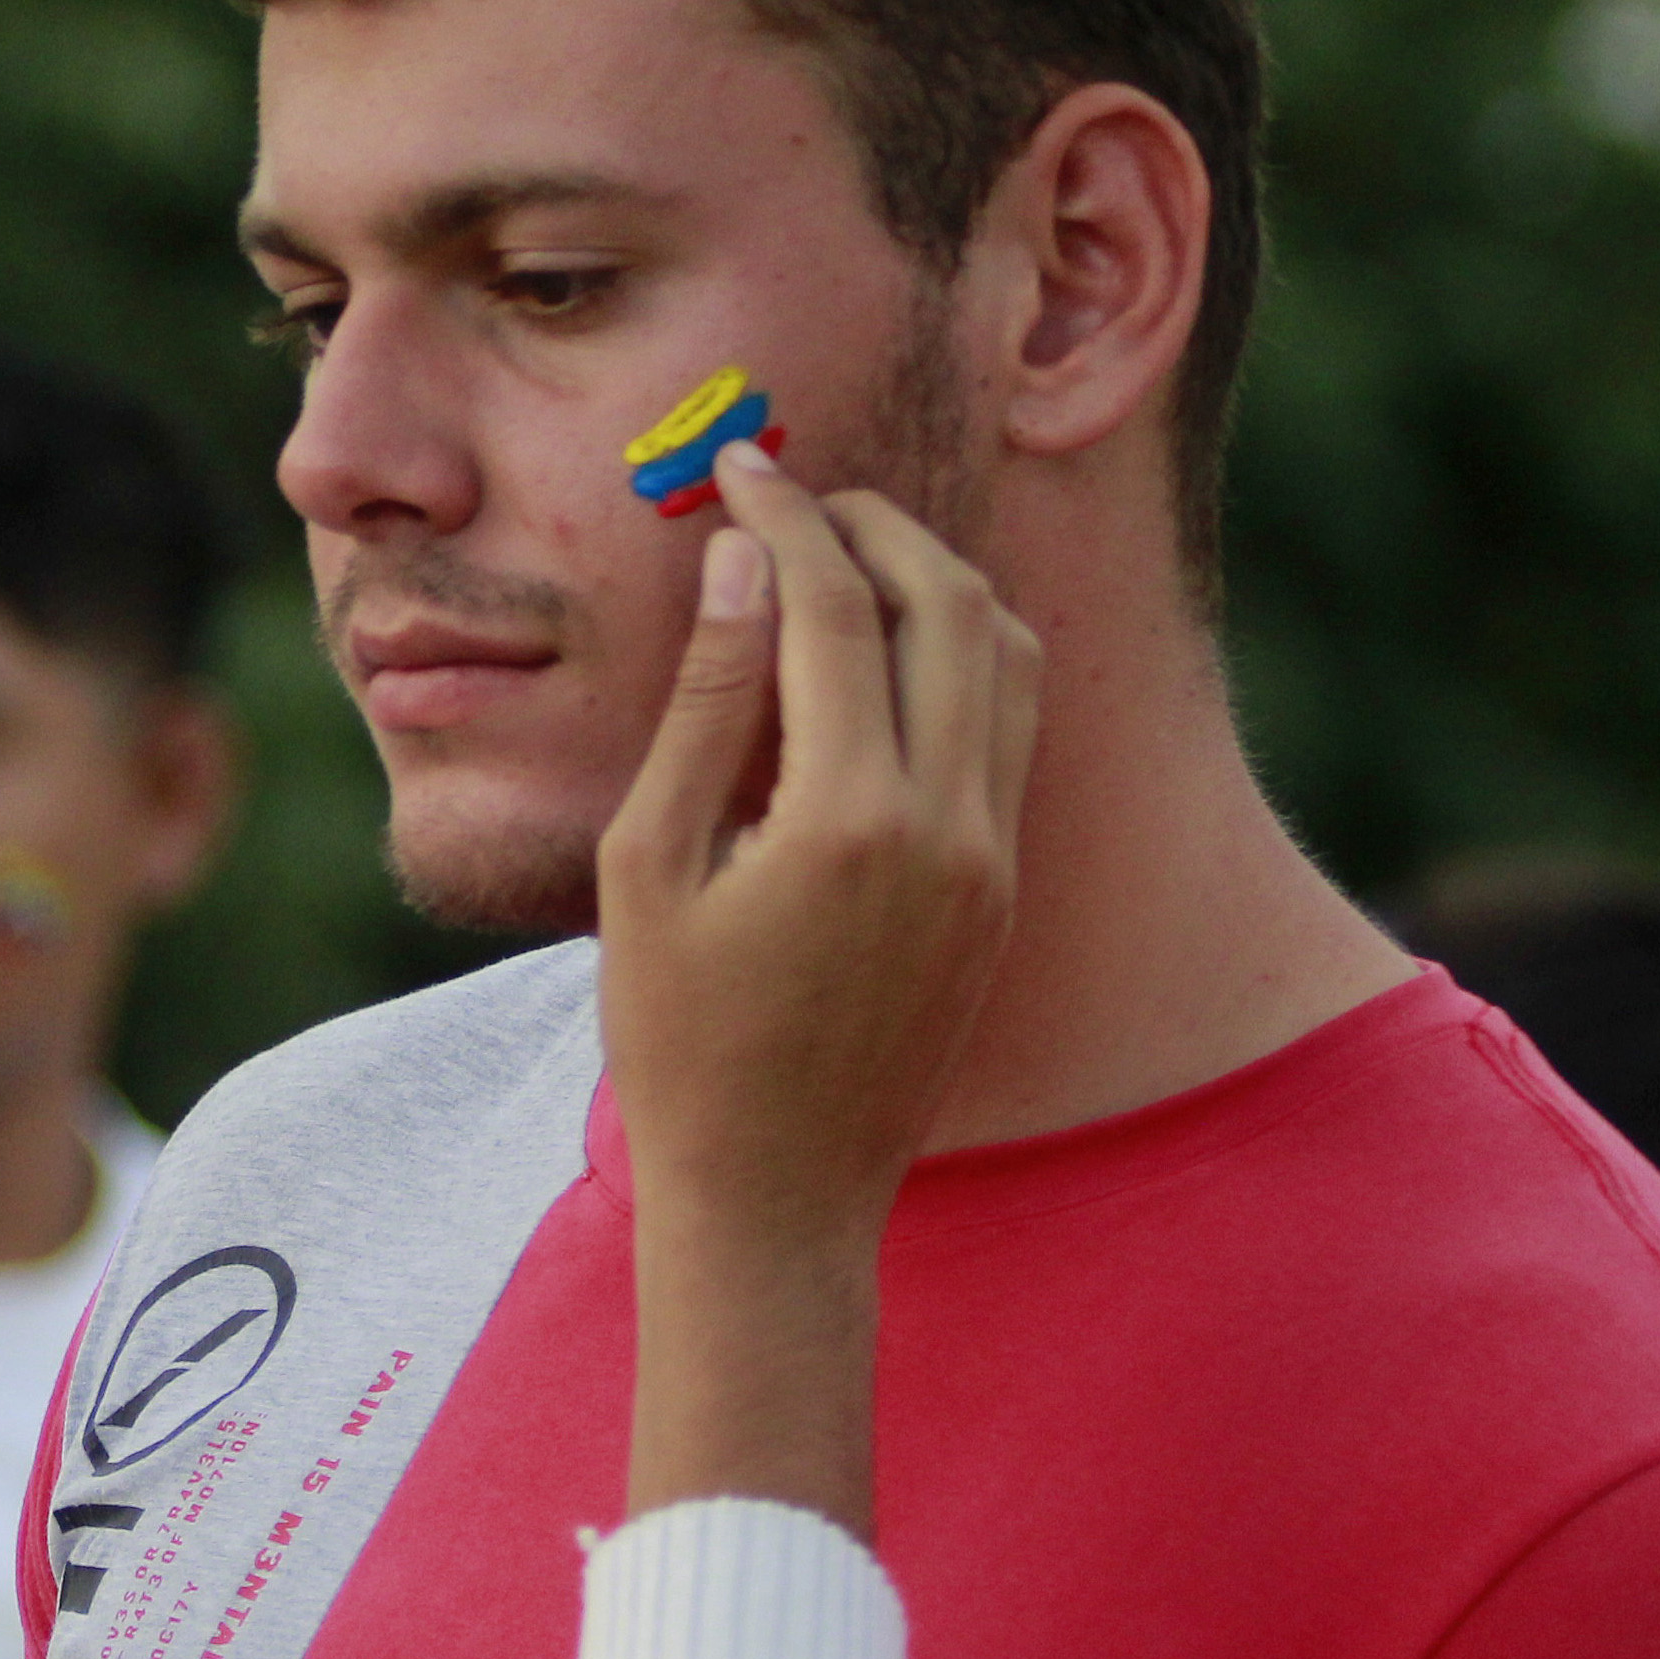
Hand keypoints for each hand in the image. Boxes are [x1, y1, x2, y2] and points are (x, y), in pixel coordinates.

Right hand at [598, 434, 1040, 1532]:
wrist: (778, 1192)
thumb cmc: (679, 1038)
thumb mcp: (651, 865)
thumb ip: (708, 706)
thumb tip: (740, 565)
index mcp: (852, 817)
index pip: (834, 606)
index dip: (784, 516)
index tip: (738, 467)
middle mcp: (951, 824)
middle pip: (945, 601)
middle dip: (870, 523)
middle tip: (792, 491)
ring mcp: (993, 855)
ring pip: (1004, 653)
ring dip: (931, 576)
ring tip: (841, 552)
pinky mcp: (1004, 883)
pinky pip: (1008, 723)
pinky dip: (959, 649)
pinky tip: (881, 645)